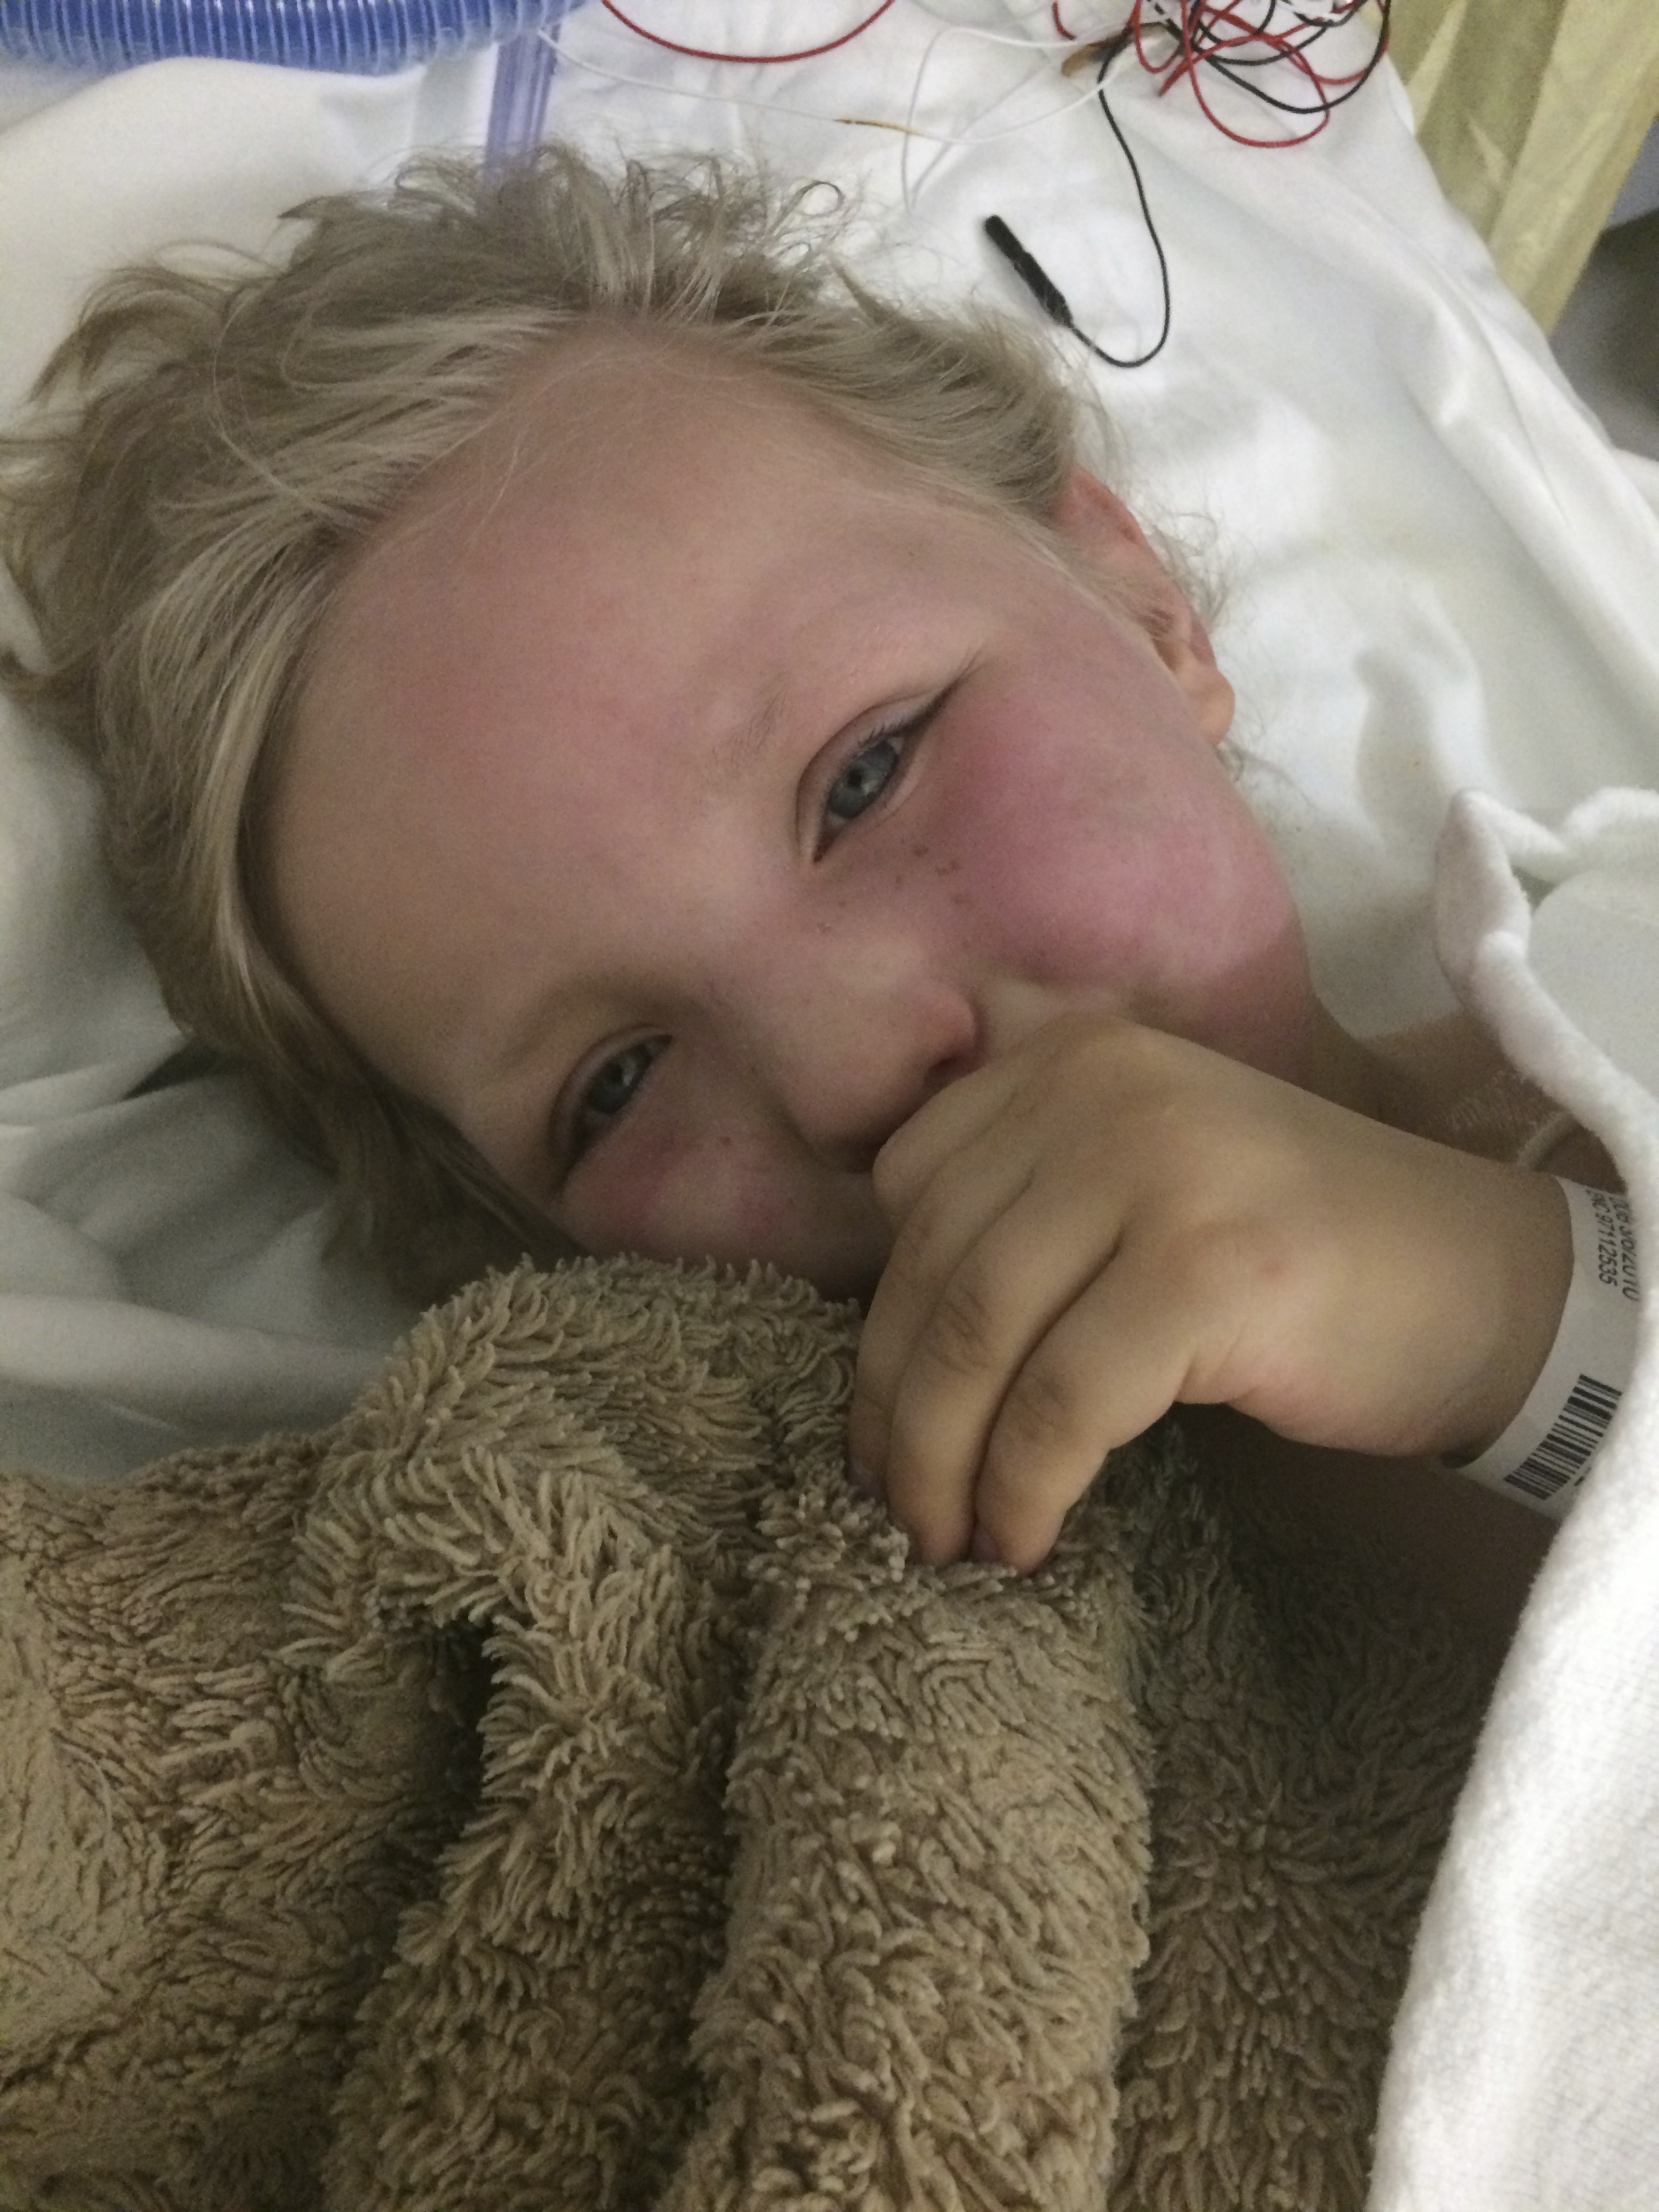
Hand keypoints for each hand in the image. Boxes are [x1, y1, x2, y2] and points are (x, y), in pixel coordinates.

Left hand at [847, 1016, 1570, 1571]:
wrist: (1483, 1285)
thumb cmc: (1298, 1250)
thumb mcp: (1149, 1171)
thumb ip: (1033, 1194)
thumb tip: (891, 1330)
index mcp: (1073, 1058)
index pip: (911, 1186)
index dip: (881, 1314)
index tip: (884, 1413)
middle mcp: (1104, 1090)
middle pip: (934, 1267)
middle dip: (894, 1407)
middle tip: (892, 1502)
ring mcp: (1159, 1171)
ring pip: (981, 1337)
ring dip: (940, 1462)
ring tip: (942, 1538)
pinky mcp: (1204, 1271)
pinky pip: (1061, 1404)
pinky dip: (1024, 1487)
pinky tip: (1024, 1538)